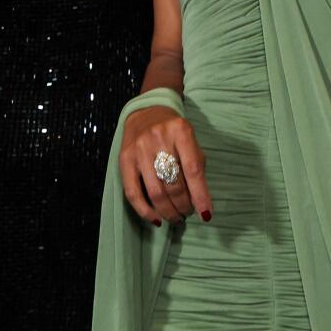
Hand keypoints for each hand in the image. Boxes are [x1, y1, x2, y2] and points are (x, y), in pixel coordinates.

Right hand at [118, 104, 212, 226]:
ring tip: (176, 218)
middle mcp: (159, 139)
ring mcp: (139, 149)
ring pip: (155, 192)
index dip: (200, 195)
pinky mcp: (124, 160)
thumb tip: (198, 200)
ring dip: (168, 211)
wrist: (146, 112)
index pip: (193, 169)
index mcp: (181, 131)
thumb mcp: (191, 141)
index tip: (206, 214)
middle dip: (184, 206)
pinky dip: (145, 210)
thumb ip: (196, 166)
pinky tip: (156, 219)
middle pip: (173, 184)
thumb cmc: (174, 131)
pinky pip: (132, 192)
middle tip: (188, 213)